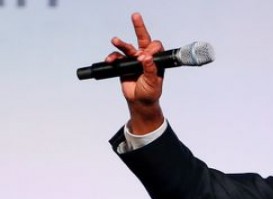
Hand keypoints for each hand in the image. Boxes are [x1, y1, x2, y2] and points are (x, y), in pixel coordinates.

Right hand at [107, 12, 164, 132]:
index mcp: (156, 60)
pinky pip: (117, 57)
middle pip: (142, 39)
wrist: (139, 101)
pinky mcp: (124, 64)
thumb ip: (150, 69)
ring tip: (115, 41)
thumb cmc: (150, 92)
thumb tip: (145, 57)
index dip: (150, 49)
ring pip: (127, 47)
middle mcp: (146, 57)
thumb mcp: (153, 82)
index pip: (155, 47)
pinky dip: (113, 57)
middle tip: (135, 16)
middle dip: (139, 27)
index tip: (144, 56)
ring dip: (121, 43)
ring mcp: (134, 59)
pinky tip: (110, 60)